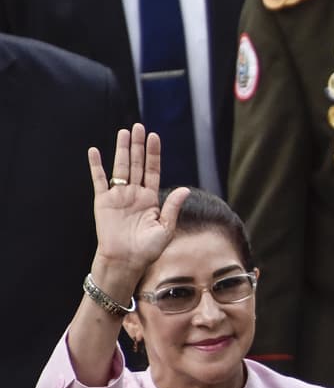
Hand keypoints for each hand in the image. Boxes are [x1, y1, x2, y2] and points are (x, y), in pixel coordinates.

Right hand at [87, 124, 189, 280]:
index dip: (153, 154)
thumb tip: (184, 189)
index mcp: (151, 198)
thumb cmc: (148, 250)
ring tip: (124, 132)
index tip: (154, 136)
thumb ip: (172, 208)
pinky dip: (96, 166)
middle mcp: (135, 194)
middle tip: (138, 126)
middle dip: (137, 145)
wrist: (126, 261)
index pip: (152, 170)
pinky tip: (94, 151)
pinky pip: (99, 180)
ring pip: (120, 167)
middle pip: (136, 163)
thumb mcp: (166, 229)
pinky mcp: (103, 201)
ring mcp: (118, 196)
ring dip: (121, 149)